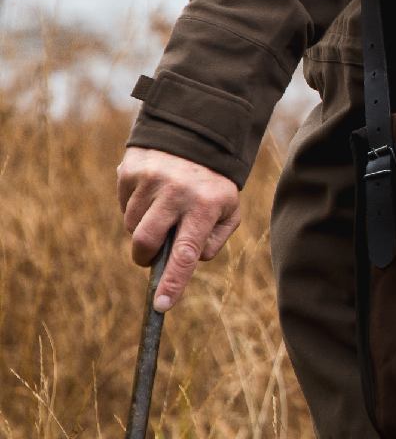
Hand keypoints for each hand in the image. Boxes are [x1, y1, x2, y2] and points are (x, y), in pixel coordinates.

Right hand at [116, 146, 240, 310]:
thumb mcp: (229, 209)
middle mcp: (177, 192)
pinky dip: (134, 206)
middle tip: (152, 253)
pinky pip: (123, 205)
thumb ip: (212, 241)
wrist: (196, 133)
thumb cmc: (213, 184)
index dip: (172, 283)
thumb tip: (188, 262)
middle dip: (145, 256)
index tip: (160, 306)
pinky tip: (152, 191)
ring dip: (142, 227)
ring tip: (161, 209)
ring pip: (131, 226)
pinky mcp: (131, 170)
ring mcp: (151, 179)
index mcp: (206, 205)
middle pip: (145, 243)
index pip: (186, 253)